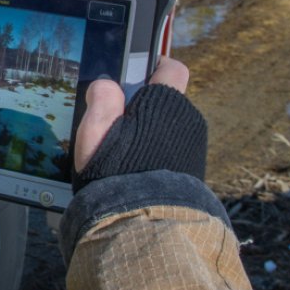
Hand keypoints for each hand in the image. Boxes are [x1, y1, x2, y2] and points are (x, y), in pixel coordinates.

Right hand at [74, 57, 189, 172]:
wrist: (143, 223)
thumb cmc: (116, 173)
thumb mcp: (96, 131)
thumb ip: (102, 100)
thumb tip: (106, 85)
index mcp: (165, 104)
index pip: (171, 68)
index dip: (153, 66)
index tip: (135, 74)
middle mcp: (187, 121)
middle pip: (168, 100)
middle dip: (147, 105)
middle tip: (119, 121)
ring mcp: (193, 146)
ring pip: (171, 126)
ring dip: (153, 131)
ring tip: (126, 151)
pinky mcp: (193, 169)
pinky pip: (174, 149)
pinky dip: (159, 151)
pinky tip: (138, 167)